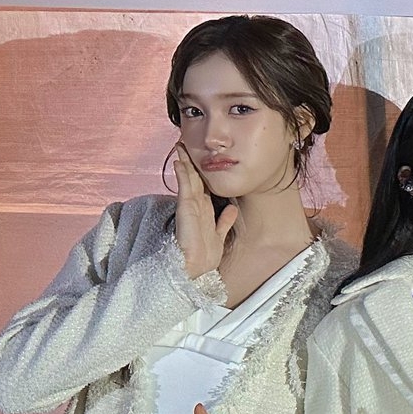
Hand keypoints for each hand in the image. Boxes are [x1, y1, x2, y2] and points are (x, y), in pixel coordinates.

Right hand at [172, 143, 237, 279]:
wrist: (195, 268)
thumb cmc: (204, 256)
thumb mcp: (219, 235)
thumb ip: (224, 222)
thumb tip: (233, 209)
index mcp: (203, 211)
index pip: (201, 187)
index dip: (200, 173)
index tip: (198, 159)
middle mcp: (195, 207)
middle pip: (193, 180)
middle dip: (189, 163)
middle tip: (184, 145)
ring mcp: (189, 207)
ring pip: (188, 180)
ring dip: (185, 163)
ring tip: (180, 146)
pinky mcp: (186, 209)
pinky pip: (184, 188)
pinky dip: (183, 174)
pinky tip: (180, 162)